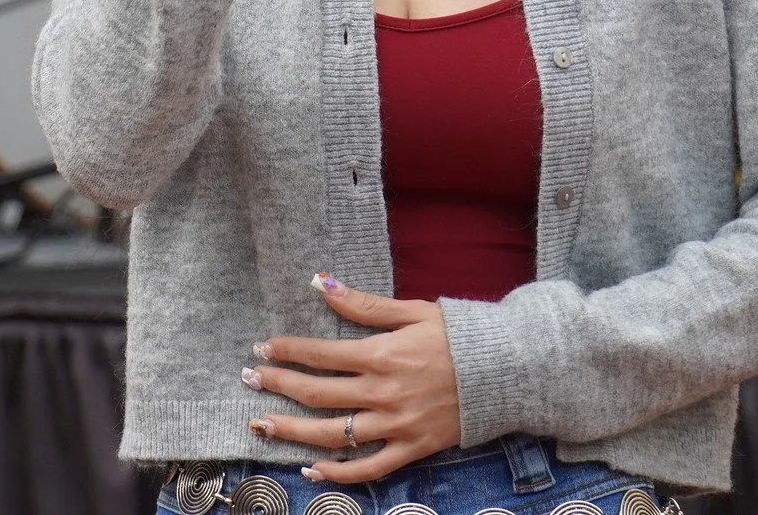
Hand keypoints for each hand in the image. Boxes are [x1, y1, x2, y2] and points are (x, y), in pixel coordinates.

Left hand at [241, 273, 461, 483]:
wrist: (509, 371)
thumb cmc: (460, 336)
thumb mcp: (412, 311)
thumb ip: (364, 304)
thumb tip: (322, 284)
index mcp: (382, 354)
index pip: (321, 354)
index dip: (288, 350)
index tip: (263, 347)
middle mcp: (383, 392)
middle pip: (318, 393)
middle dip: (278, 385)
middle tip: (249, 380)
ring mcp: (396, 425)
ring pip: (333, 435)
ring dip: (293, 430)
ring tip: (261, 425)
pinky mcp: (412, 448)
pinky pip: (369, 468)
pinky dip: (338, 473)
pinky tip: (311, 471)